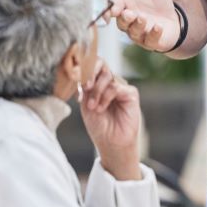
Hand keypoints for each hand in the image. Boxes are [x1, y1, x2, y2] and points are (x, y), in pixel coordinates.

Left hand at [79, 60, 142, 180]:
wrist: (110, 143)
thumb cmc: (98, 126)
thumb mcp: (86, 105)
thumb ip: (85, 88)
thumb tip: (81, 72)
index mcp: (97, 83)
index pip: (92, 65)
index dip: (83, 67)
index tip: (75, 77)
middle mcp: (109, 82)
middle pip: (101, 63)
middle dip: (90, 72)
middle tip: (86, 87)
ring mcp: (120, 87)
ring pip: (107, 76)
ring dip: (96, 91)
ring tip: (92, 107)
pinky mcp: (131, 94)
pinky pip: (115, 87)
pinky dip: (105, 97)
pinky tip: (101, 109)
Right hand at [102, 0, 179, 52]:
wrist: (172, 12)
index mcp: (124, 6)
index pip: (113, 9)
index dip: (111, 10)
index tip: (113, 10)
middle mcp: (129, 21)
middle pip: (122, 23)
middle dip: (125, 19)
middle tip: (130, 13)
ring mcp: (141, 32)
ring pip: (135, 33)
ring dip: (138, 26)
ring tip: (143, 18)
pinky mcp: (153, 40)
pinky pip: (151, 41)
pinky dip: (154, 34)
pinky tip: (158, 27)